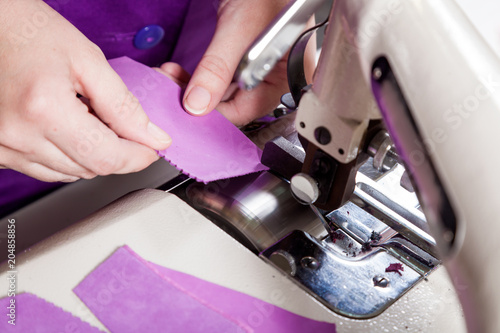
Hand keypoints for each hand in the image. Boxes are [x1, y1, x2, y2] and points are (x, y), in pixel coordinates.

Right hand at [0, 0, 171, 181]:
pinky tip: (68, 130)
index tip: (151, 149)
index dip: (136, 157)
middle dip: (117, 153)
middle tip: (124, 128)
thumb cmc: (32, 34)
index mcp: (44, 109)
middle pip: (89, 169)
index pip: (105, 157)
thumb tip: (152, 137)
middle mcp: (18, 135)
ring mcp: (3, 147)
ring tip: (89, 121)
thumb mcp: (89, 61)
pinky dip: (67, 157)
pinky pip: (45, 170)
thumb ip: (124, 105)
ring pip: (69, 174)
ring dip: (91, 156)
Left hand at [183, 0, 315, 125]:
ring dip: (194, 87)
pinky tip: (182, 72)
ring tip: (172, 78)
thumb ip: (219, 68)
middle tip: (172, 90)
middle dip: (199, 100)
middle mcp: (271, 76)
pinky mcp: (239, 57)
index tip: (186, 110)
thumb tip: (198, 104)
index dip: (215, 113)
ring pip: (221, 91)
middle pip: (232, 103)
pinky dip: (198, 76)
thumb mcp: (240, 28)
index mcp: (285, 76)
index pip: (247, 110)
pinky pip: (218, 76)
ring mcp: (255, 67)